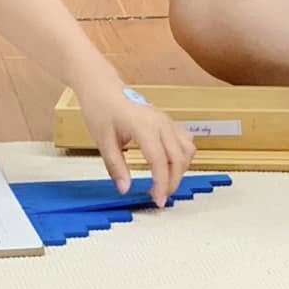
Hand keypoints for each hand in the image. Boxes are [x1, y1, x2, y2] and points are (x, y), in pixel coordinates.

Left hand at [77, 85, 196, 205]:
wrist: (103, 88)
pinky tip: (170, 165)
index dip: (161, 184)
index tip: (157, 200)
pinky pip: (185, 141)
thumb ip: (116, 167)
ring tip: (164, 182)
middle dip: (172, 182)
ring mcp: (166, 121)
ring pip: (187, 150)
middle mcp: (161, 123)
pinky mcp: (167, 121)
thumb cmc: (101, 109)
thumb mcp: (103, 141)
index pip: (160, 161)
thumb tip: (125, 189)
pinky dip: (182, 157)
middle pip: (178, 158)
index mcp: (144, 126)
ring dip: (180, 170)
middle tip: (159, 197)